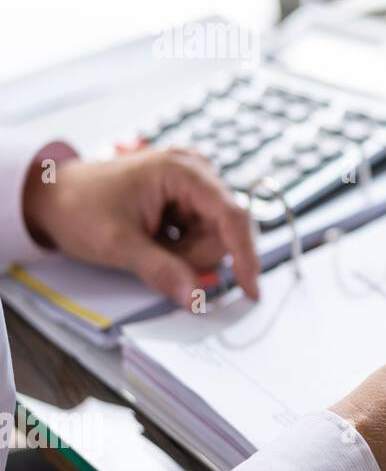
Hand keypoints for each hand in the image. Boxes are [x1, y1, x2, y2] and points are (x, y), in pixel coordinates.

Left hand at [22, 147, 259, 305]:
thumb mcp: (118, 245)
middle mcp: (196, 172)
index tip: (250, 289)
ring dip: (186, 254)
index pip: (232, 216)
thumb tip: (197, 298)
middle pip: (223, 231)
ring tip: (149, 245)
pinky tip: (155, 240)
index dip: (245, 255)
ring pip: (214, 237)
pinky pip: (202, 235)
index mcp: (182, 171)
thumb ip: (162, 271)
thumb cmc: (79, 208)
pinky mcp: (188, 199)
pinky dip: (181, 248)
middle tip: (155, 256)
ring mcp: (193, 186)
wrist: (52, 197)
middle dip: (194, 255)